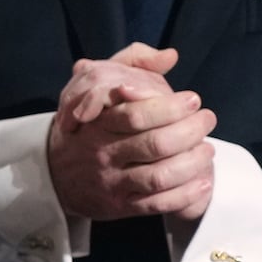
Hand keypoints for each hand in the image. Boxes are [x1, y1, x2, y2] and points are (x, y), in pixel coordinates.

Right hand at [47, 43, 216, 222]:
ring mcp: (111, 182)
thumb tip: (169, 55)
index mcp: (98, 125)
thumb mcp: (94, 88)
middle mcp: (103, 153)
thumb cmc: (87, 129)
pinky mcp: (119, 207)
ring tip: (208, 150)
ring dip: (192, 164)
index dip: (170, 107)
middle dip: (190, 132)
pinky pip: (157, 204)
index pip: (135, 115)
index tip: (193, 100)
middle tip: (208, 120)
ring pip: (159, 176)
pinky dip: (185, 194)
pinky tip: (203, 182)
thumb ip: (132, 65)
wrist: (53, 176)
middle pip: (154, 144)